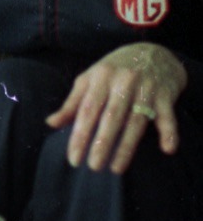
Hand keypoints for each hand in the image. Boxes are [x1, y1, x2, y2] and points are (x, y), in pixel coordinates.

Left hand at [45, 43, 187, 174]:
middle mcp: (123, 81)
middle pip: (111, 117)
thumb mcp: (90, 79)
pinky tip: (167, 149)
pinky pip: (167, 116)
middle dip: (102, 143)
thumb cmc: (114, 70)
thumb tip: (50, 123)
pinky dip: (169, 132)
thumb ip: (72, 103)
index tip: (73, 158)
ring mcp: (146, 88)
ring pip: (136, 121)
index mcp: (101, 77)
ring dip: (127, 146)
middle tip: (93, 167)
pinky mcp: (165, 95)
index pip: (87, 110)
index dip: (79, 135)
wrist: (153, 52)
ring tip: (116, 168)